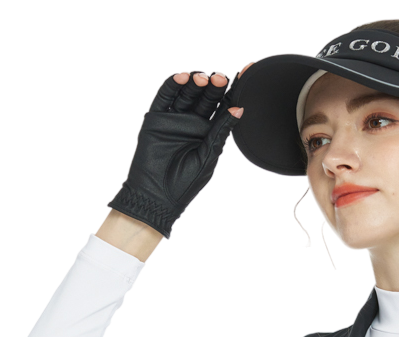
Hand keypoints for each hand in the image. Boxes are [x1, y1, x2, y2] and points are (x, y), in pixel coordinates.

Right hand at [104, 66, 251, 240]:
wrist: (157, 195)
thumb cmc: (186, 182)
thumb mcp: (208, 155)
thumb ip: (221, 131)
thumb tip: (240, 108)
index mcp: (209, 132)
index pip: (221, 108)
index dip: (230, 94)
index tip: (241, 80)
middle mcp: (193, 122)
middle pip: (205, 97)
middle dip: (213, 87)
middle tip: (221, 79)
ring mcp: (175, 118)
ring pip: (187, 93)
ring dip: (194, 82)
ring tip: (202, 78)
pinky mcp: (157, 117)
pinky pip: (165, 96)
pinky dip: (173, 84)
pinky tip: (182, 77)